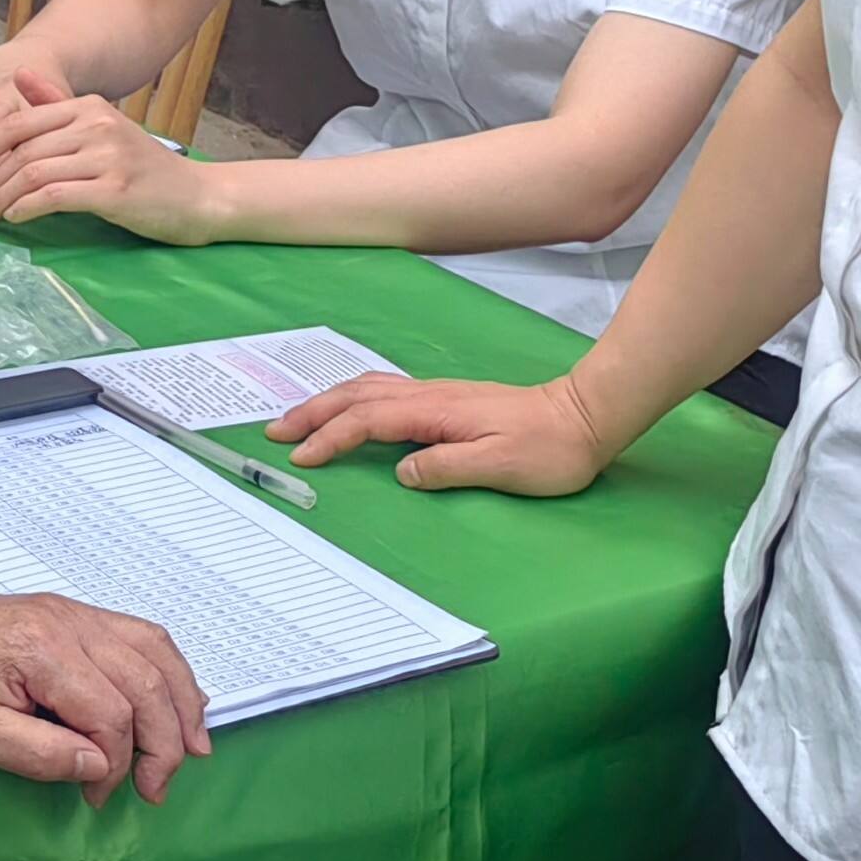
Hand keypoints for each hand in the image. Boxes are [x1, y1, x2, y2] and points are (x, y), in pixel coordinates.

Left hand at [0, 77, 222, 240]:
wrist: (198, 197)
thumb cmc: (145, 168)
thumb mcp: (102, 130)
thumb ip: (58, 106)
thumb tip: (20, 75)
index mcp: (90, 107)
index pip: (21, 122)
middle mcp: (96, 125)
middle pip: (22, 150)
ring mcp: (107, 157)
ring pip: (33, 173)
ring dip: (2, 198)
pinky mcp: (115, 190)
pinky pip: (55, 196)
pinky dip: (27, 208)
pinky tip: (15, 218)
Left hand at [0, 586, 208, 807]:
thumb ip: (40, 754)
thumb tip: (101, 764)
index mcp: (39, 651)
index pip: (109, 715)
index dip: (115, 765)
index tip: (95, 797)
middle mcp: (65, 622)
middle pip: (145, 681)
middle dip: (163, 742)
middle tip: (155, 789)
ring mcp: (71, 613)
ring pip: (155, 651)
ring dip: (182, 701)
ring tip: (193, 749)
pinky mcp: (70, 615)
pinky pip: (139, 635)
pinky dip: (166, 670)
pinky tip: (176, 700)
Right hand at [270, 369, 610, 494]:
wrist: (584, 416)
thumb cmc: (550, 448)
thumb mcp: (502, 465)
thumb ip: (448, 467)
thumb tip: (401, 471)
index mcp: (435, 411)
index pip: (368, 421)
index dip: (330, 439)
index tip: (301, 458)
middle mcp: (429, 395)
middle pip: (356, 396)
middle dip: (312, 413)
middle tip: (276, 432)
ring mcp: (436, 394)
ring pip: (367, 388)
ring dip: (328, 402)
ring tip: (300, 418)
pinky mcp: (445, 400)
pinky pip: (383, 392)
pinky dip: (353, 398)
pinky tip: (350, 407)